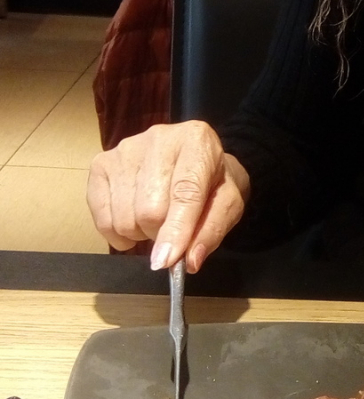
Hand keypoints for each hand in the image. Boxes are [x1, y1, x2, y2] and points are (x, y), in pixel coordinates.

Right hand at [86, 121, 250, 271]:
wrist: (192, 158)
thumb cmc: (212, 182)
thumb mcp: (228, 203)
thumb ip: (212, 230)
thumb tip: (189, 260)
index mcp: (196, 141)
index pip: (184, 192)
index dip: (176, 230)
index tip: (167, 261)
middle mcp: (157, 138)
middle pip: (149, 210)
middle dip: (161, 233)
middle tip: (172, 228)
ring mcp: (125, 149)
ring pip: (124, 217)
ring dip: (140, 233)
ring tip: (155, 219)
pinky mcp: (101, 164)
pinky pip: (102, 218)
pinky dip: (117, 233)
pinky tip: (134, 221)